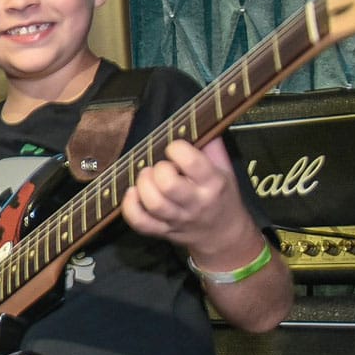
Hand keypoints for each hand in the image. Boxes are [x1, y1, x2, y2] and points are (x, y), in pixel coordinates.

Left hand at [121, 138, 250, 254]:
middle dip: (158, 170)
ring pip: (153, 204)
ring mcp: (178, 219)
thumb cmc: (221, 196)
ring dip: (143, 185)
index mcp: (213, 183)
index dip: (177, 149)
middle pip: (169, 186)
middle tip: (159, 167)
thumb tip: (199, 120)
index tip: (174, 149)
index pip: (192, 162)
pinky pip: (140, 223)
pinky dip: (130, 207)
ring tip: (146, 177)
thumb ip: (212, 146)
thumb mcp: (224, 169)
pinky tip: (132, 194)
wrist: (224, 234)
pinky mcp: (162, 231)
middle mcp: (196, 203)